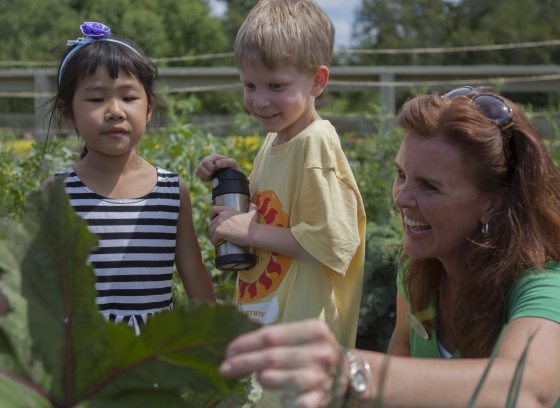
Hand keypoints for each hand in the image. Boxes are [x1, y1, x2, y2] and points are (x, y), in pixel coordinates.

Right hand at [195, 153, 238, 180]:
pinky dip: (203, 177)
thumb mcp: (232, 164)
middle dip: (208, 172)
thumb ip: (226, 162)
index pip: (206, 162)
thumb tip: (216, 164)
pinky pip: (197, 174)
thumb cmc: (232, 168)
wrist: (231, 176)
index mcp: (214, 156)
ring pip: (197, 171)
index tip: (217, 170)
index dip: (211, 168)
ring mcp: (203, 165)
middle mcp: (207, 159)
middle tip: (214, 173)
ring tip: (212, 176)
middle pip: (200, 166)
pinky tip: (209, 178)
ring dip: (205, 175)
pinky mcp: (202, 171)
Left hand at [209, 204, 257, 245]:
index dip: (212, 215)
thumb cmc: (252, 224)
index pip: (214, 209)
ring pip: (211, 231)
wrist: (252, 232)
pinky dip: (214, 241)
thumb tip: (253, 204)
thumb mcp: (252, 214)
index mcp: (228, 210)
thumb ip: (252, 208)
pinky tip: (217, 244)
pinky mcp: (219, 232)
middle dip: (213, 229)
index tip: (213, 219)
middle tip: (216, 234)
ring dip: (212, 236)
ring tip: (216, 240)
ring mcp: (220, 224)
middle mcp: (222, 216)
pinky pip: (213, 238)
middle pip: (212, 223)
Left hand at [219, 320, 346, 407]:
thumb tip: (239, 348)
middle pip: (271, 356)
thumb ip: (279, 339)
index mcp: (314, 330)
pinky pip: (294, 402)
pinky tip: (281, 398)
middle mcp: (320, 351)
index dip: (246, 343)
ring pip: (276, 377)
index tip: (228, 351)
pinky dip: (284, 400)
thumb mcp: (305, 338)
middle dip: (243, 362)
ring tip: (257, 378)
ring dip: (262, 378)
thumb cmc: (317, 354)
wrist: (350, 377)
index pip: (271, 335)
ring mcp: (321, 377)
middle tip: (224, 369)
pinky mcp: (320, 399)